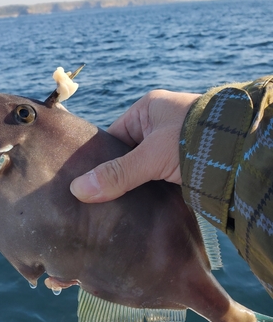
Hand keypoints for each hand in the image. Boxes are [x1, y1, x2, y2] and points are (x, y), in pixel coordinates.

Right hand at [70, 89, 199, 202]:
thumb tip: (77, 190)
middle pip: (126, 156)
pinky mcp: (184, 164)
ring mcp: (172, 146)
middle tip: (97, 202)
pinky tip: (137, 210)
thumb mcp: (151, 155)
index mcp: (147, 111)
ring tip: (113, 210)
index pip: (112, 138)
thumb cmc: (195, 140)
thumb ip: (118, 173)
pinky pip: (158, 179)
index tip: (84, 184)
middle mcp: (158, 126)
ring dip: (134, 187)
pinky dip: (150, 192)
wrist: (245, 149)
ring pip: (142, 170)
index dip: (98, 160)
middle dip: (115, 177)